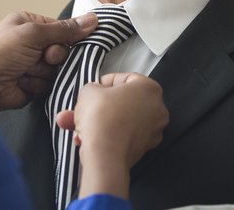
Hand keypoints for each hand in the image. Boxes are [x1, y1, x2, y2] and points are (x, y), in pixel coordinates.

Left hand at [0, 11, 96, 112]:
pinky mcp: (31, 83)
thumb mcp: (34, 34)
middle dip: (54, 57)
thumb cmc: (0, 53)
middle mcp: (29, 43)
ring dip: (44, 71)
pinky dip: (39, 84)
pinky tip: (24, 83)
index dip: (66, 37)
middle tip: (44, 58)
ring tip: (26, 71)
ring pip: (57, 69)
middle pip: (61, 50)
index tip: (64, 42)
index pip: (60, 29)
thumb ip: (66, 30)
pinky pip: (49, 83)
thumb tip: (94, 20)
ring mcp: (30, 64)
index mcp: (27, 24)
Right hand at [56, 73, 167, 198]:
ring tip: (77, 126)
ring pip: (119, 121)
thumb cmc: (102, 119)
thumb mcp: (89, 91)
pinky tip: (85, 139)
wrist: (105, 154)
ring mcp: (152, 130)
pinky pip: (121, 137)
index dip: (103, 83)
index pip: (124, 79)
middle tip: (83, 109)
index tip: (92, 89)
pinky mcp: (143, 149)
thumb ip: (93, 87)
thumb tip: (93, 93)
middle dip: (98, 107)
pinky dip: (105, 137)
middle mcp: (157, 109)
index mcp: (150, 88)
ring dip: (96, 123)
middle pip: (122, 103)